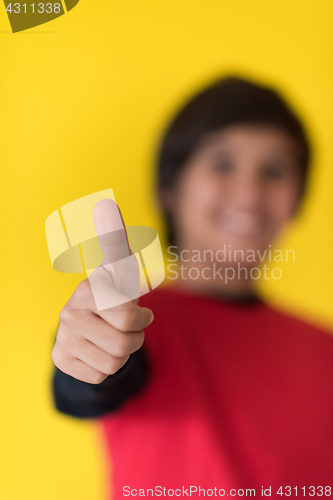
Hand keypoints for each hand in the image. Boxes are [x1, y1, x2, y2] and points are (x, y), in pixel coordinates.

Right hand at [52, 199, 153, 383]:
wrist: (86, 328)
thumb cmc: (110, 296)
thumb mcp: (119, 271)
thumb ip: (116, 239)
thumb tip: (105, 201)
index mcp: (89, 288)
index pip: (126, 314)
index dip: (140, 319)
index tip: (139, 311)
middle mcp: (70, 311)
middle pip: (126, 341)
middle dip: (135, 338)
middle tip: (127, 328)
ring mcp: (62, 337)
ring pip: (115, 361)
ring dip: (122, 354)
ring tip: (112, 338)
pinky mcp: (60, 360)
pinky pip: (101, 375)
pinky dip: (106, 368)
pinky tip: (96, 352)